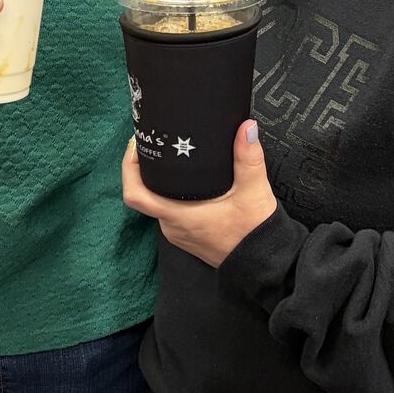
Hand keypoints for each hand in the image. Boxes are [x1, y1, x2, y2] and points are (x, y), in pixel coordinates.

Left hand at [121, 120, 275, 267]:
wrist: (264, 265)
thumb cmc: (255, 233)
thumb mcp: (253, 191)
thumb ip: (248, 158)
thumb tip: (246, 127)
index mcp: (178, 216)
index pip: (135, 194)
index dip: (129, 167)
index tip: (137, 144)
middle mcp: (172, 226)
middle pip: (144, 194)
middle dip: (145, 167)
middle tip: (156, 140)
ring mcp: (178, 233)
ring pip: (158, 202)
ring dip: (159, 181)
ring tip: (170, 154)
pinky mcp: (188, 235)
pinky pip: (170, 211)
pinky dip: (171, 194)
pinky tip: (185, 179)